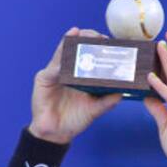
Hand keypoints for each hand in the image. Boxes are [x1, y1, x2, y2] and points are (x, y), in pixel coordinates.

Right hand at [29, 28, 122, 143]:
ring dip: (72, 42)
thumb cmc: (75, 119)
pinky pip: (52, 67)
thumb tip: (122, 92)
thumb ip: (108, 101)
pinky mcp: (44, 79)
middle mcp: (68, 71)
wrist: (56, 133)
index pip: (90, 55)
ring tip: (81, 34)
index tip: (110, 41)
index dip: (99, 46)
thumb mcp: (95, 109)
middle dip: (88, 39)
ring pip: (63, 53)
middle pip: (77, 48)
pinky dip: (59, 60)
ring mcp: (55, 73)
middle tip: (99, 37)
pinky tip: (65, 54)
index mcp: (82, 76)